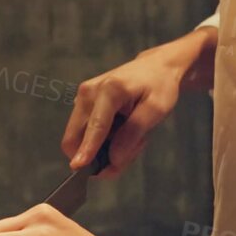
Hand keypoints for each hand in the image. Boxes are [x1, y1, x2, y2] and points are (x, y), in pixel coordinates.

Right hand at [64, 30, 211, 178]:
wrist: (154, 68)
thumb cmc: (159, 86)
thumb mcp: (157, 109)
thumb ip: (133, 133)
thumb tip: (113, 158)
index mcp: (109, 90)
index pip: (94, 127)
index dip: (86, 150)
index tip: (77, 168)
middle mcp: (88, 92)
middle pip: (76, 137)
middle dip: (97, 156)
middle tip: (129, 152)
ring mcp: (82, 97)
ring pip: (80, 139)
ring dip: (104, 149)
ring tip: (132, 137)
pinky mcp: (82, 103)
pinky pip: (85, 134)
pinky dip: (102, 141)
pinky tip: (123, 131)